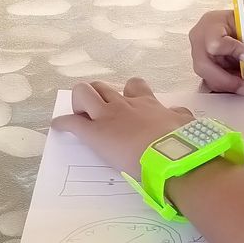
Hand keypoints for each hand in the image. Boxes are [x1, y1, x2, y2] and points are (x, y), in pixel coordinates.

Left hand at [52, 79, 193, 177]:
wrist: (170, 156)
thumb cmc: (181, 142)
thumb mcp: (185, 123)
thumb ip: (179, 116)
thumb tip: (180, 112)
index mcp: (147, 103)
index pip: (134, 86)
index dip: (127, 92)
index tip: (126, 102)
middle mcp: (124, 104)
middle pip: (103, 86)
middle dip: (97, 95)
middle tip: (98, 111)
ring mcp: (107, 116)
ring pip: (83, 93)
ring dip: (79, 102)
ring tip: (80, 115)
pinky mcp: (94, 132)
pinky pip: (71, 122)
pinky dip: (63, 123)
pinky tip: (58, 126)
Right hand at [189, 6, 243, 94]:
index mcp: (212, 23)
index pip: (214, 43)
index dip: (233, 53)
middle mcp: (199, 38)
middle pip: (203, 66)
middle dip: (227, 80)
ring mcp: (199, 53)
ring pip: (207, 77)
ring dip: (229, 83)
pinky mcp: (204, 66)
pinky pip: (212, 81)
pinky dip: (228, 84)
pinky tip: (240, 78)